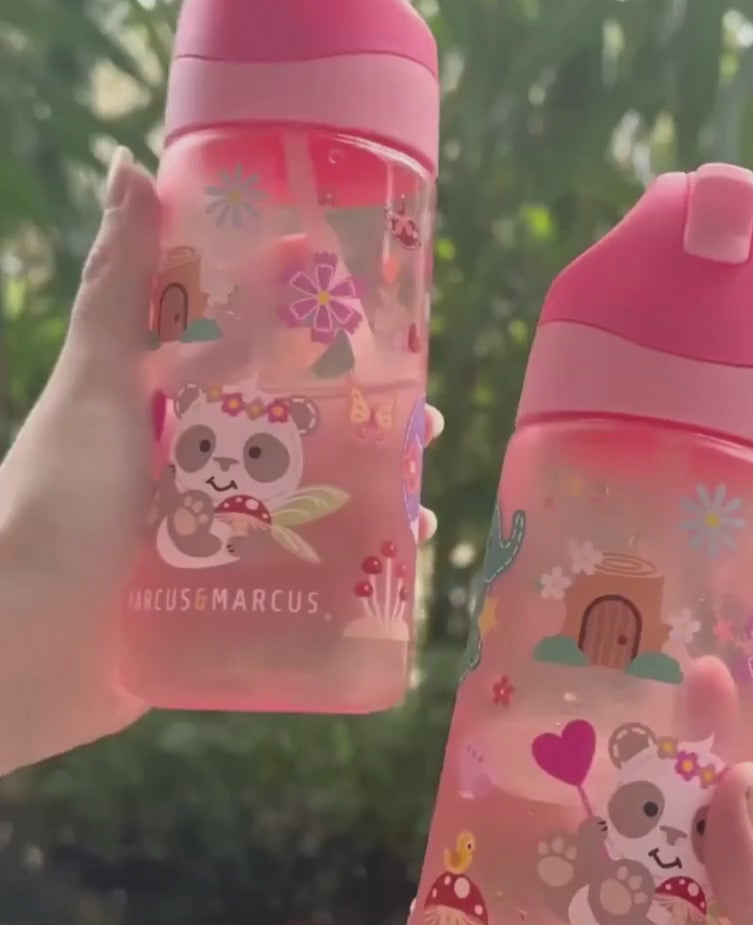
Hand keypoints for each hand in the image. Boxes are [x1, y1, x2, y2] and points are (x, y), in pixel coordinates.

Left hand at [0, 147, 443, 776]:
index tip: (385, 333)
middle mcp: (202, 474)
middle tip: (426, 431)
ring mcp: (218, 544)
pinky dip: (352, 585)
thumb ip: (120, 288)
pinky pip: (304, 590)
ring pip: (316, 517)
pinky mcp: (226, 608)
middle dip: (372, 435)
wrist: (18, 646)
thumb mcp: (98, 386)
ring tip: (423, 517)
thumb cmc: (53, 501)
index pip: (268, 368)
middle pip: (307, 442)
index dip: (328, 350)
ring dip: (376, 513)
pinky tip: (395, 585)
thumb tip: (131, 164)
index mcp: (175, 414)